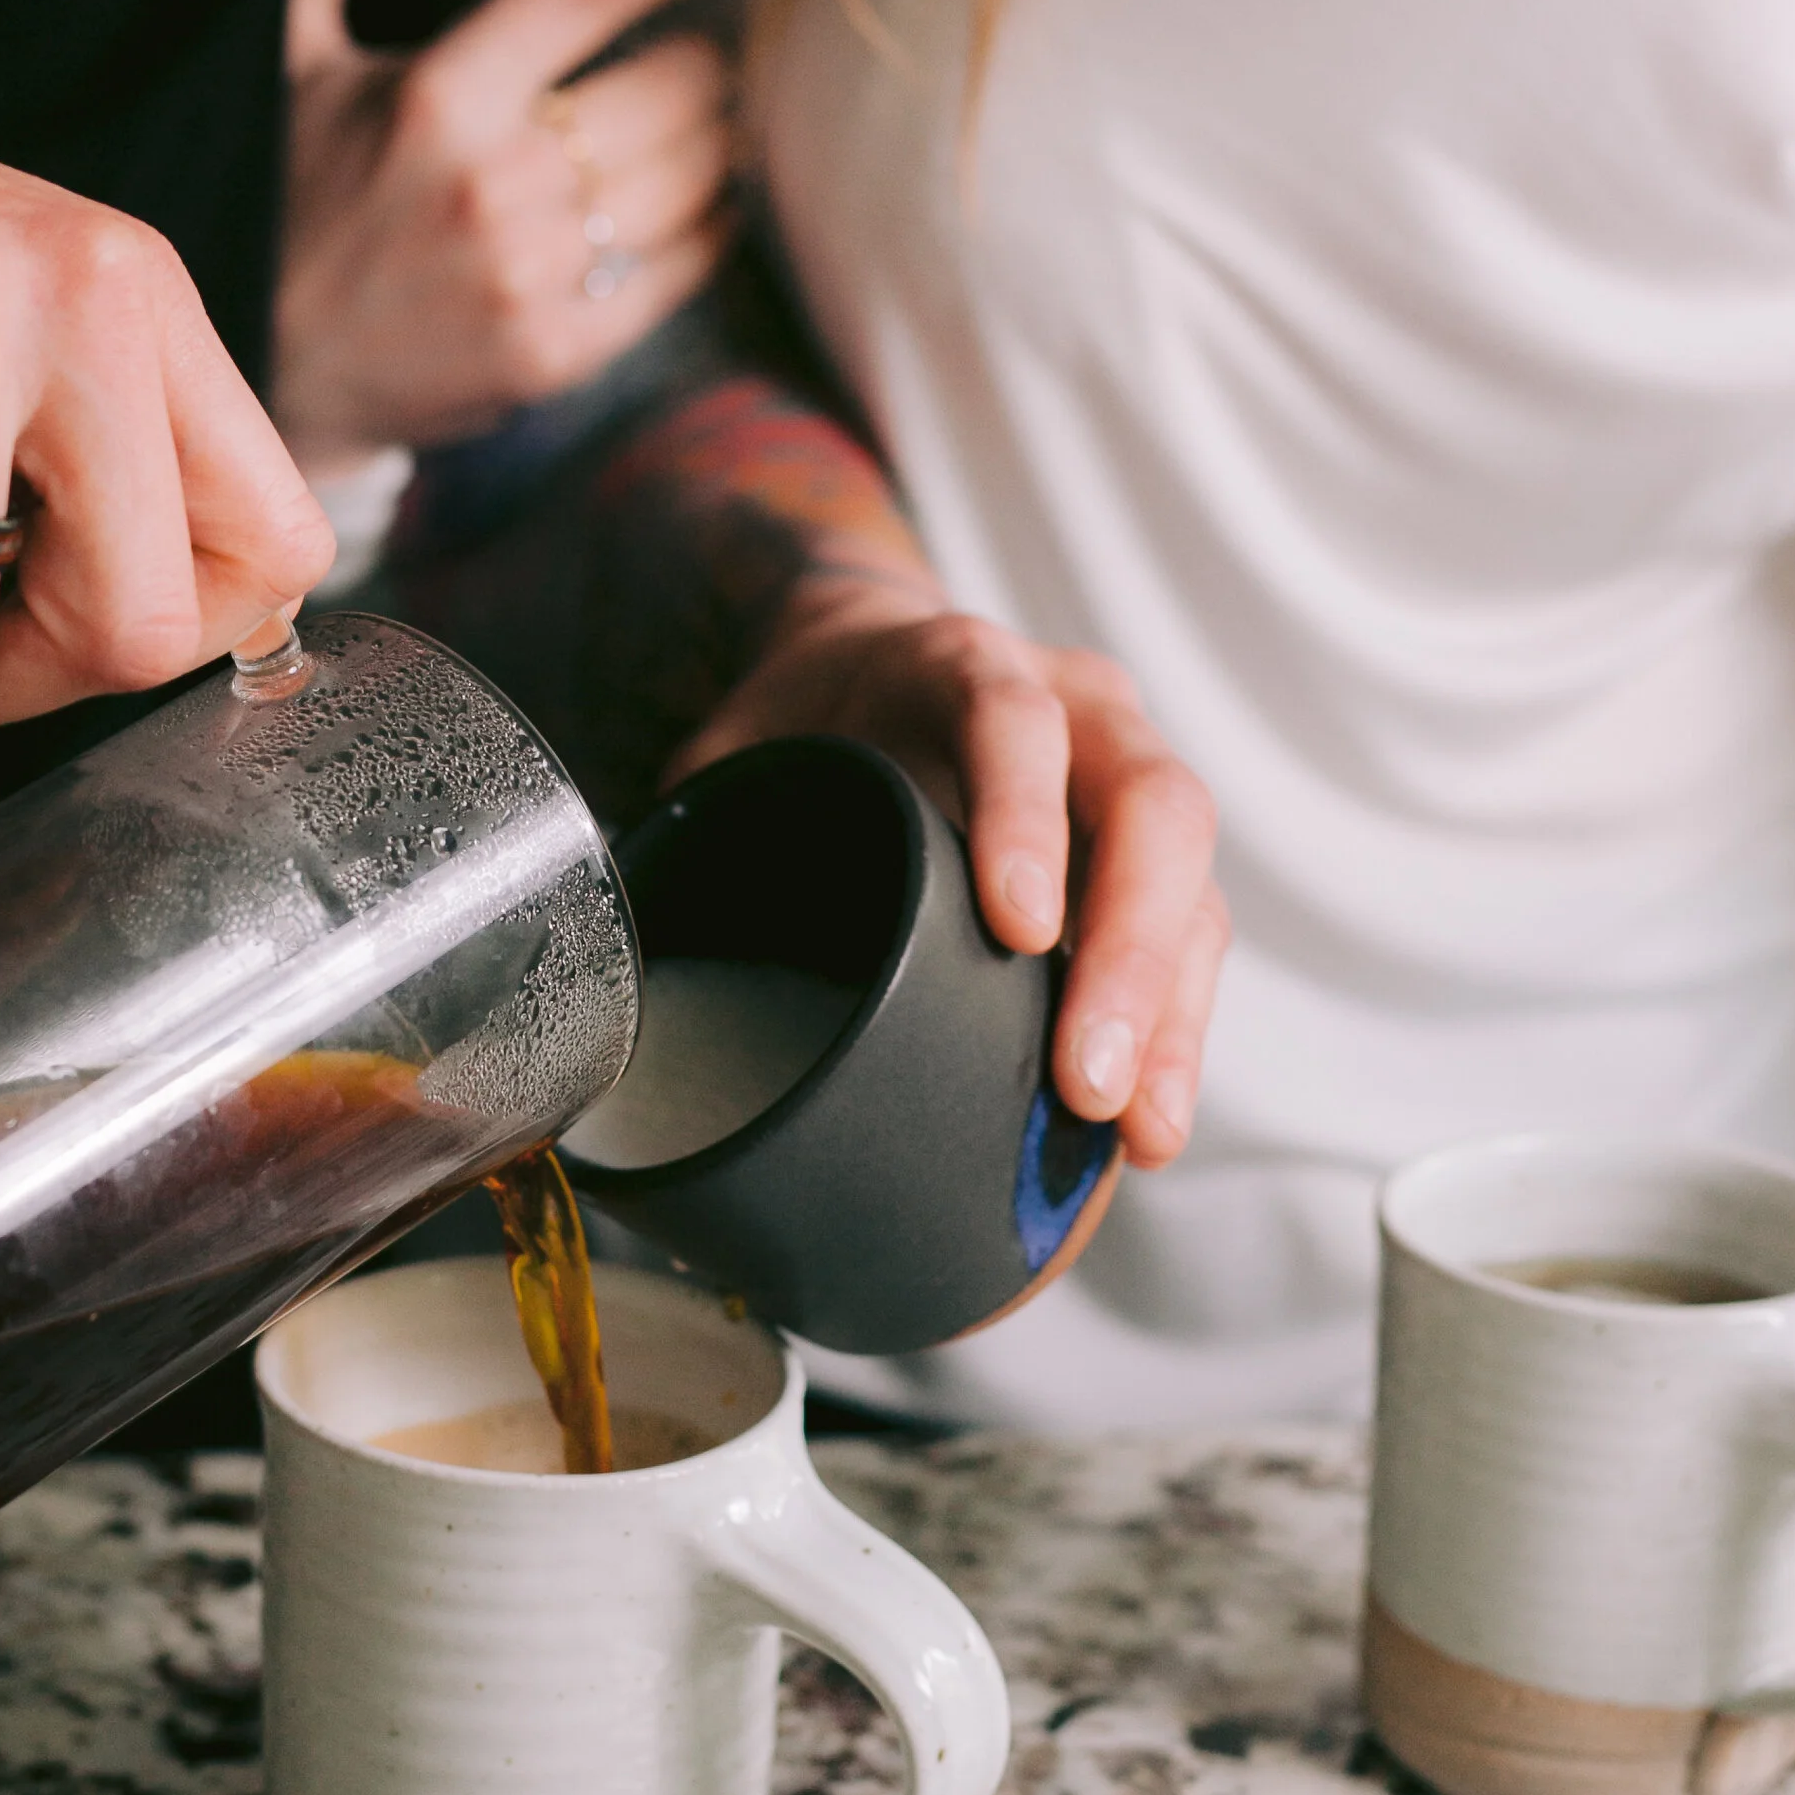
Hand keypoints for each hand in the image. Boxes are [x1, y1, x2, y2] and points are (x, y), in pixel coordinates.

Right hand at [270, 0, 736, 462]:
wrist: (277, 371)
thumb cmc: (296, 205)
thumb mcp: (295, 76)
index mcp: (437, 96)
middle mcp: (493, 183)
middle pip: (669, 89)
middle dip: (702, 62)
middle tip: (705, 57)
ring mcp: (531, 274)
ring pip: (688, 179)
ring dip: (714, 144)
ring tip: (711, 127)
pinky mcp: (557, 351)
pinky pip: (679, 271)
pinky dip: (709, 229)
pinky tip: (709, 207)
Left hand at [677, 576, 1227, 1169]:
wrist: (866, 662)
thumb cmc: (801, 722)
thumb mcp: (738, 747)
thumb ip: (690, 827)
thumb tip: (601, 975)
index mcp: (965, 666)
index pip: (1014, 720)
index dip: (1026, 816)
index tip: (1018, 926)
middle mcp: (1080, 711)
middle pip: (1149, 809)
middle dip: (1128, 951)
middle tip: (1084, 1081)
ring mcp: (1130, 783)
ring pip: (1193, 885)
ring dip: (1171, 1014)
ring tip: (1135, 1132)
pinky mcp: (1152, 865)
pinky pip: (1193, 941)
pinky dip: (1177, 1036)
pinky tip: (1147, 1130)